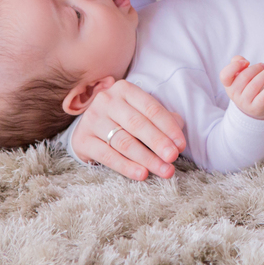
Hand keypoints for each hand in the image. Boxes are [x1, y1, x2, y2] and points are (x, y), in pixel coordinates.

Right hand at [70, 79, 185, 179]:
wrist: (89, 129)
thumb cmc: (122, 121)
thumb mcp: (141, 113)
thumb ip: (162, 120)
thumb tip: (179, 134)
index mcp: (125, 89)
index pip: (151, 108)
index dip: (168, 127)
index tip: (181, 145)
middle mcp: (107, 101)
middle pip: (137, 124)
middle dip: (158, 142)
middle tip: (173, 157)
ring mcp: (92, 119)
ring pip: (124, 142)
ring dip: (147, 158)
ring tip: (164, 170)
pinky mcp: (83, 140)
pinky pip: (108, 156)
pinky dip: (127, 166)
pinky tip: (142, 174)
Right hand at [219, 56, 263, 119]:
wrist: (254, 107)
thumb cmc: (246, 85)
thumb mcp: (239, 75)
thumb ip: (237, 63)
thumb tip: (243, 61)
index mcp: (228, 84)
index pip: (224, 75)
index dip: (234, 66)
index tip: (247, 62)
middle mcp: (234, 94)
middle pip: (244, 77)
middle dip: (256, 68)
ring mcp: (244, 102)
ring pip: (255, 85)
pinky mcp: (256, 107)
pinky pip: (263, 96)